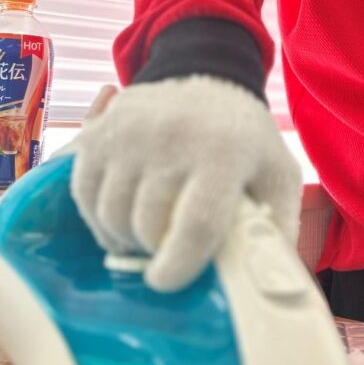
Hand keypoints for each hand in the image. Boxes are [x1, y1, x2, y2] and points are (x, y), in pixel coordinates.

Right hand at [70, 75, 302, 291]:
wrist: (210, 76)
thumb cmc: (246, 139)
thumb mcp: (278, 176)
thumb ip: (276, 230)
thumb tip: (264, 288)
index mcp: (225, 151)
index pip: (196, 224)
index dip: (179, 266)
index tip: (168, 281)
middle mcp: (173, 135)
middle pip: (148, 225)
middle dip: (157, 250)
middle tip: (170, 250)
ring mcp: (129, 132)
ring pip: (112, 215)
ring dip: (127, 237)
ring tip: (150, 235)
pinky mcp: (99, 133)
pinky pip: (85, 195)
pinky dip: (100, 217)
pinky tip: (125, 216)